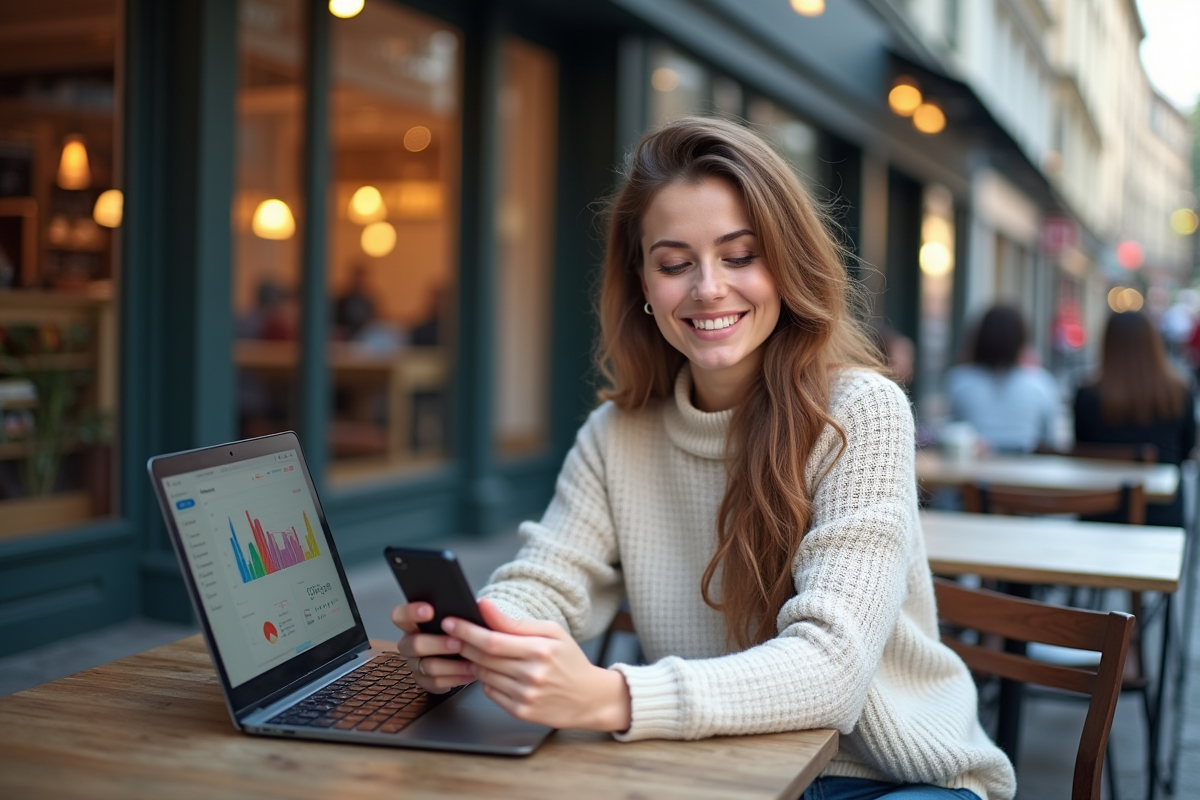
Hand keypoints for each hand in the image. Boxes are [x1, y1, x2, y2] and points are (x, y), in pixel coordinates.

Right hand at [390, 601, 475, 693]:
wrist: (461, 654)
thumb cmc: (455, 632)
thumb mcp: (454, 618)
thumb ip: (453, 613)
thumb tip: (470, 605)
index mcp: (412, 624)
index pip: (400, 615)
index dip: (411, 612)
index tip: (430, 610)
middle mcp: (409, 644)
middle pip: (414, 644)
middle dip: (438, 643)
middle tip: (458, 642)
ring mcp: (414, 664)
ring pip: (427, 666)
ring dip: (452, 665)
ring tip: (471, 661)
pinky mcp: (423, 681)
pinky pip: (436, 682)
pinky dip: (455, 678)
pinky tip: (469, 673)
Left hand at [442, 599, 631, 731]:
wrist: (589, 697)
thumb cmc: (569, 661)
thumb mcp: (551, 632)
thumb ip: (515, 622)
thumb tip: (484, 606)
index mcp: (540, 650)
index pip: (492, 640)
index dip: (466, 631)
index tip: (450, 622)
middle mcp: (532, 675)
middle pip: (483, 658)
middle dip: (463, 644)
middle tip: (454, 635)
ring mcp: (526, 696)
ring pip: (483, 675)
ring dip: (474, 662)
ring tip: (481, 653)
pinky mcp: (521, 712)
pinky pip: (490, 692)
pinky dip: (487, 680)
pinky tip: (497, 672)